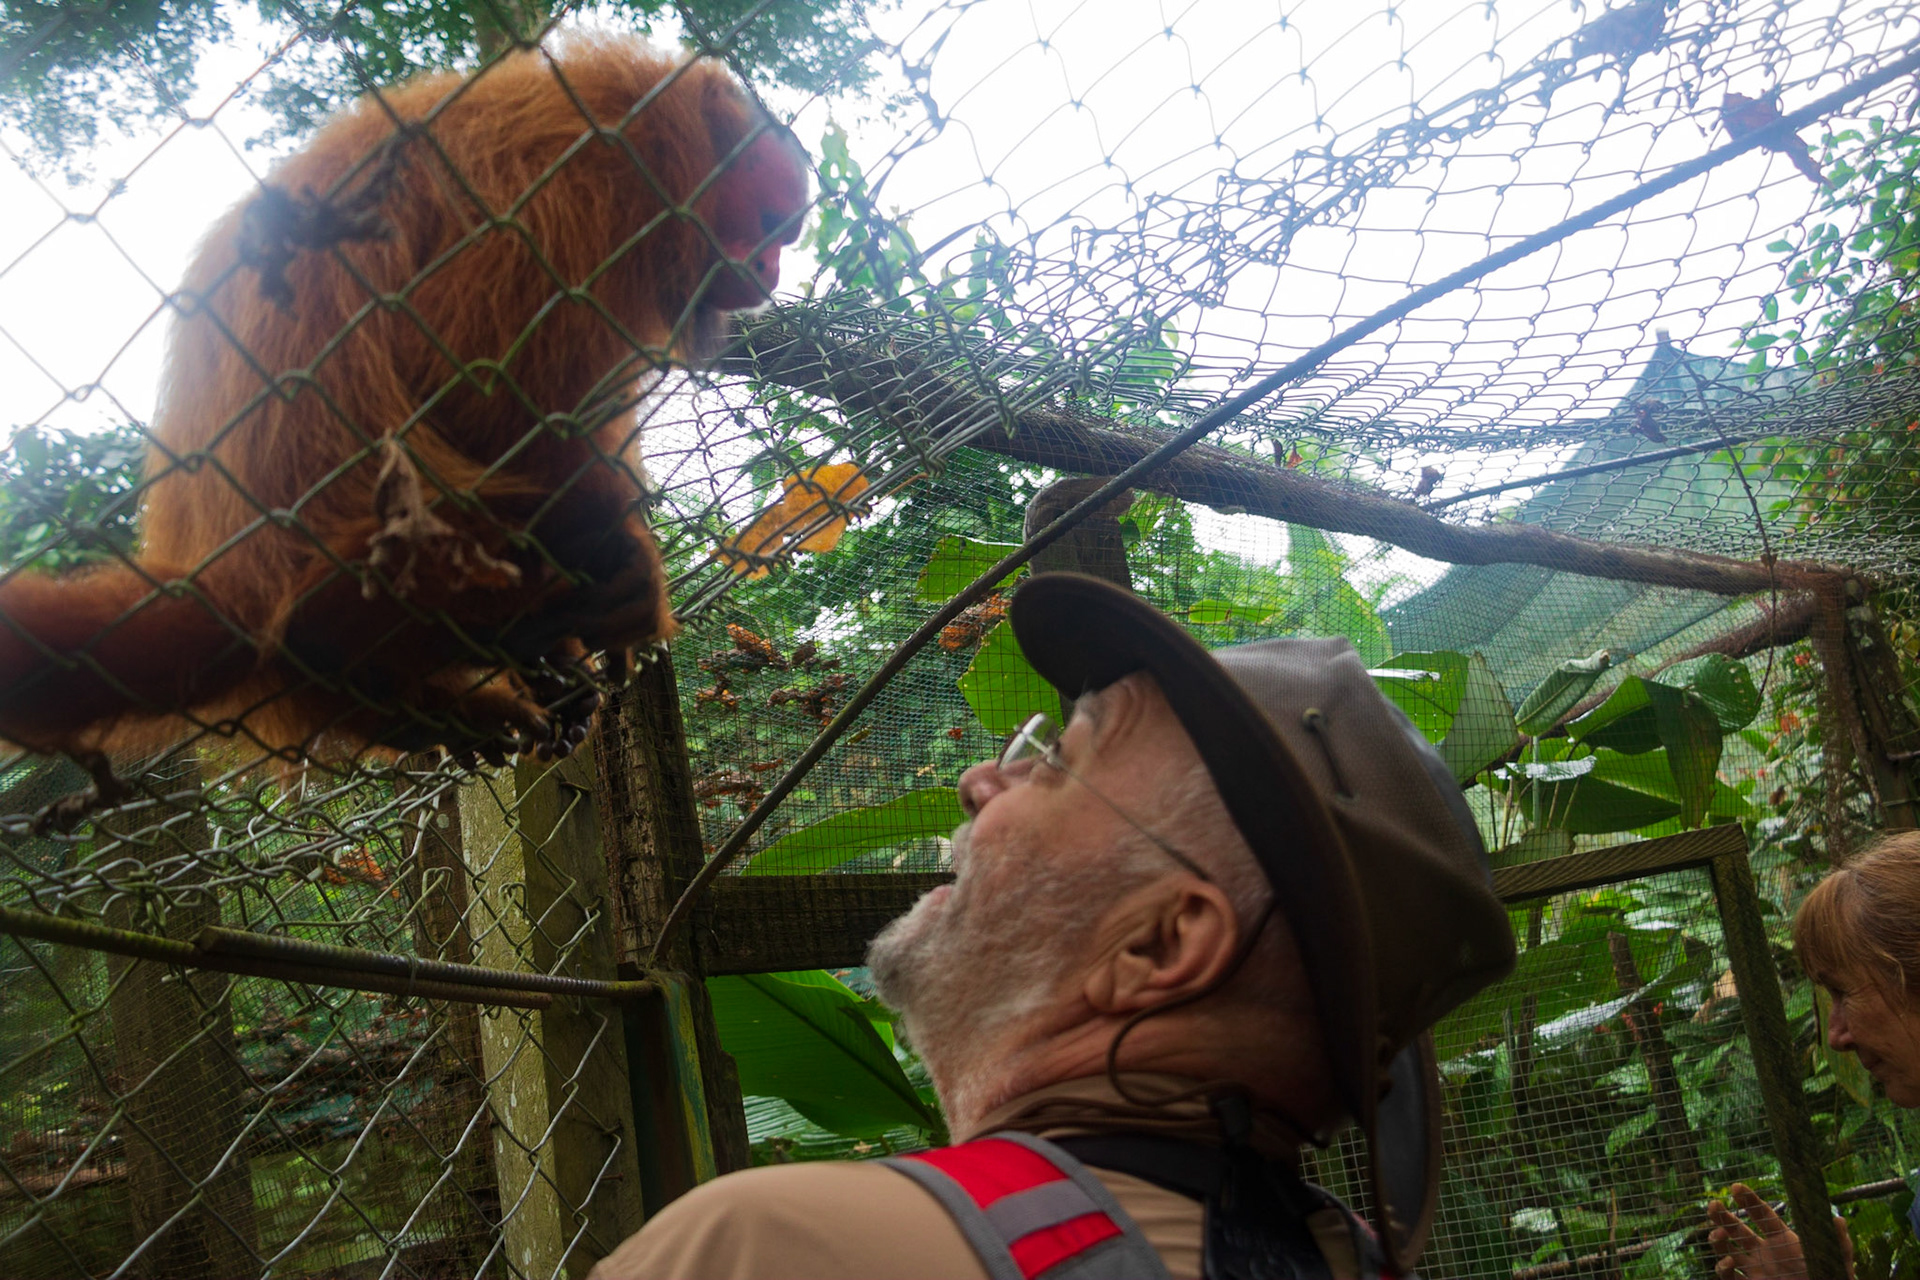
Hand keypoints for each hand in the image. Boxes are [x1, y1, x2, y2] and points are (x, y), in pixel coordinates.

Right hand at [1705, 1184, 1853, 1279]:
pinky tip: (1728, 1262)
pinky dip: (1723, 1268)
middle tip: (1714, 1205)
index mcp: (1782, 1239)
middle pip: (1737, 1229)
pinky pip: (1729, 1277)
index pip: (1761, 1215)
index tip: (1736, 1187)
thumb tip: (1838, 1219)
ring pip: (1727, 1250)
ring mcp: (1756, 1269)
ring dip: (1718, 1240)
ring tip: (1719, 1235)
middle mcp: (1765, 1251)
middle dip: (1722, 1216)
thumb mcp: (1838, 1262)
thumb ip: (1839, 1242)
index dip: (1748, 1200)